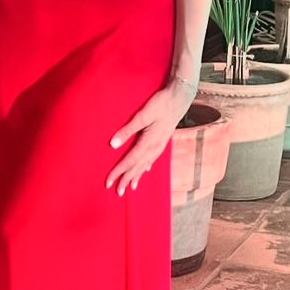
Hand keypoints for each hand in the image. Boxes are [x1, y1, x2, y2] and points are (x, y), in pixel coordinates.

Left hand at [106, 78, 194, 195]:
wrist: (180, 97)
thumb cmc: (161, 103)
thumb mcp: (143, 115)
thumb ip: (127, 130)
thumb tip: (112, 145)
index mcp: (148, 142)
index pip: (130, 161)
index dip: (118, 172)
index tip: (108, 182)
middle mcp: (155, 146)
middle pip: (138, 167)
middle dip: (127, 179)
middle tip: (118, 192)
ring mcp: (160, 144)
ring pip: (146, 164)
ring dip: (138, 175)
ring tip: (132, 186)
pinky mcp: (163, 139)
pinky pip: (154, 157)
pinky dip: (148, 165)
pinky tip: (147, 169)